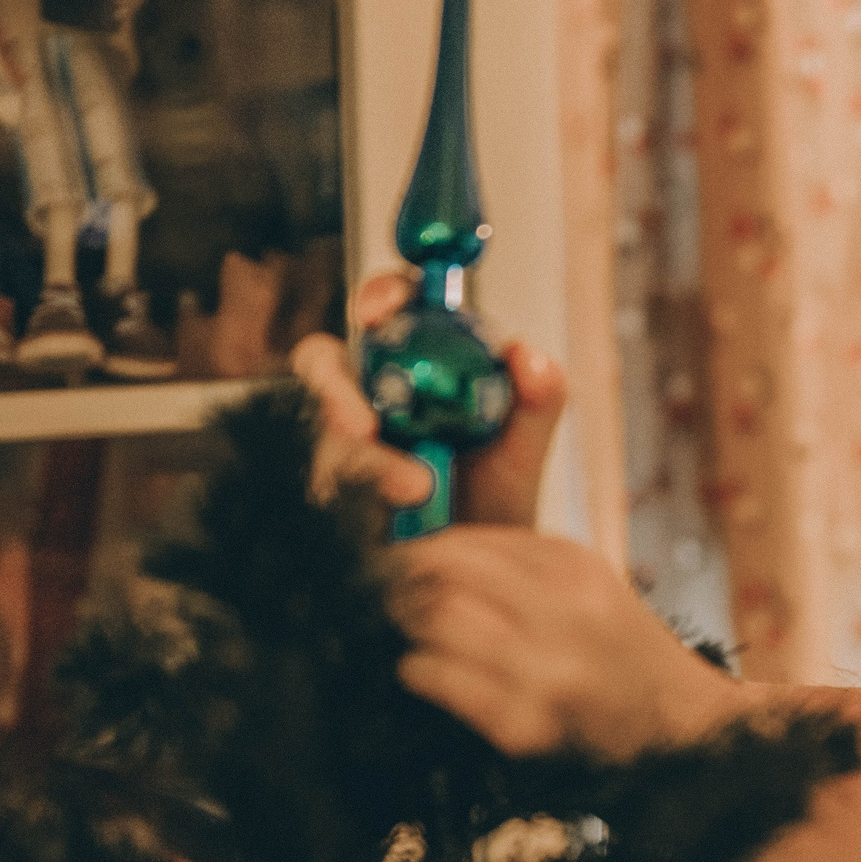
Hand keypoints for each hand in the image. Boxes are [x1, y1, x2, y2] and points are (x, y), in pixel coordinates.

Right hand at [290, 272, 568, 526]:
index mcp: (416, 357)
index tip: (381, 312)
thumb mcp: (525, 445)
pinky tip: (393, 519)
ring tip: (415, 489)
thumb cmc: (497, 494)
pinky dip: (359, 497)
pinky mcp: (328, 490)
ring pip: (320, 433)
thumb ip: (539, 398)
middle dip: (334, 389)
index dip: (379, 295)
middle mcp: (367, 391)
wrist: (480, 566)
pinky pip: (323, 485)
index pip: (388, 305)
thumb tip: (526, 355)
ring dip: (361, 461)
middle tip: (363, 428)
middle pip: (323, 362)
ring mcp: (340, 442)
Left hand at [391, 527, 746, 758]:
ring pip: (436, 623)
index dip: (415, 552)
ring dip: (406, 627)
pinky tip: (420, 672)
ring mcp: (545, 672)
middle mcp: (563, 612)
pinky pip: (442, 681)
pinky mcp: (526, 726)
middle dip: (398, 586)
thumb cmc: (620, 652)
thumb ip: (517, 563)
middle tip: (381, 597)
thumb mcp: (587, 583)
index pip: (465, 544)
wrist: (683, 728)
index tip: (391, 564)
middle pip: (442, 577)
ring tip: (403, 633)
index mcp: (574, 568)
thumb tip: (424, 555)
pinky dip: (418, 671)